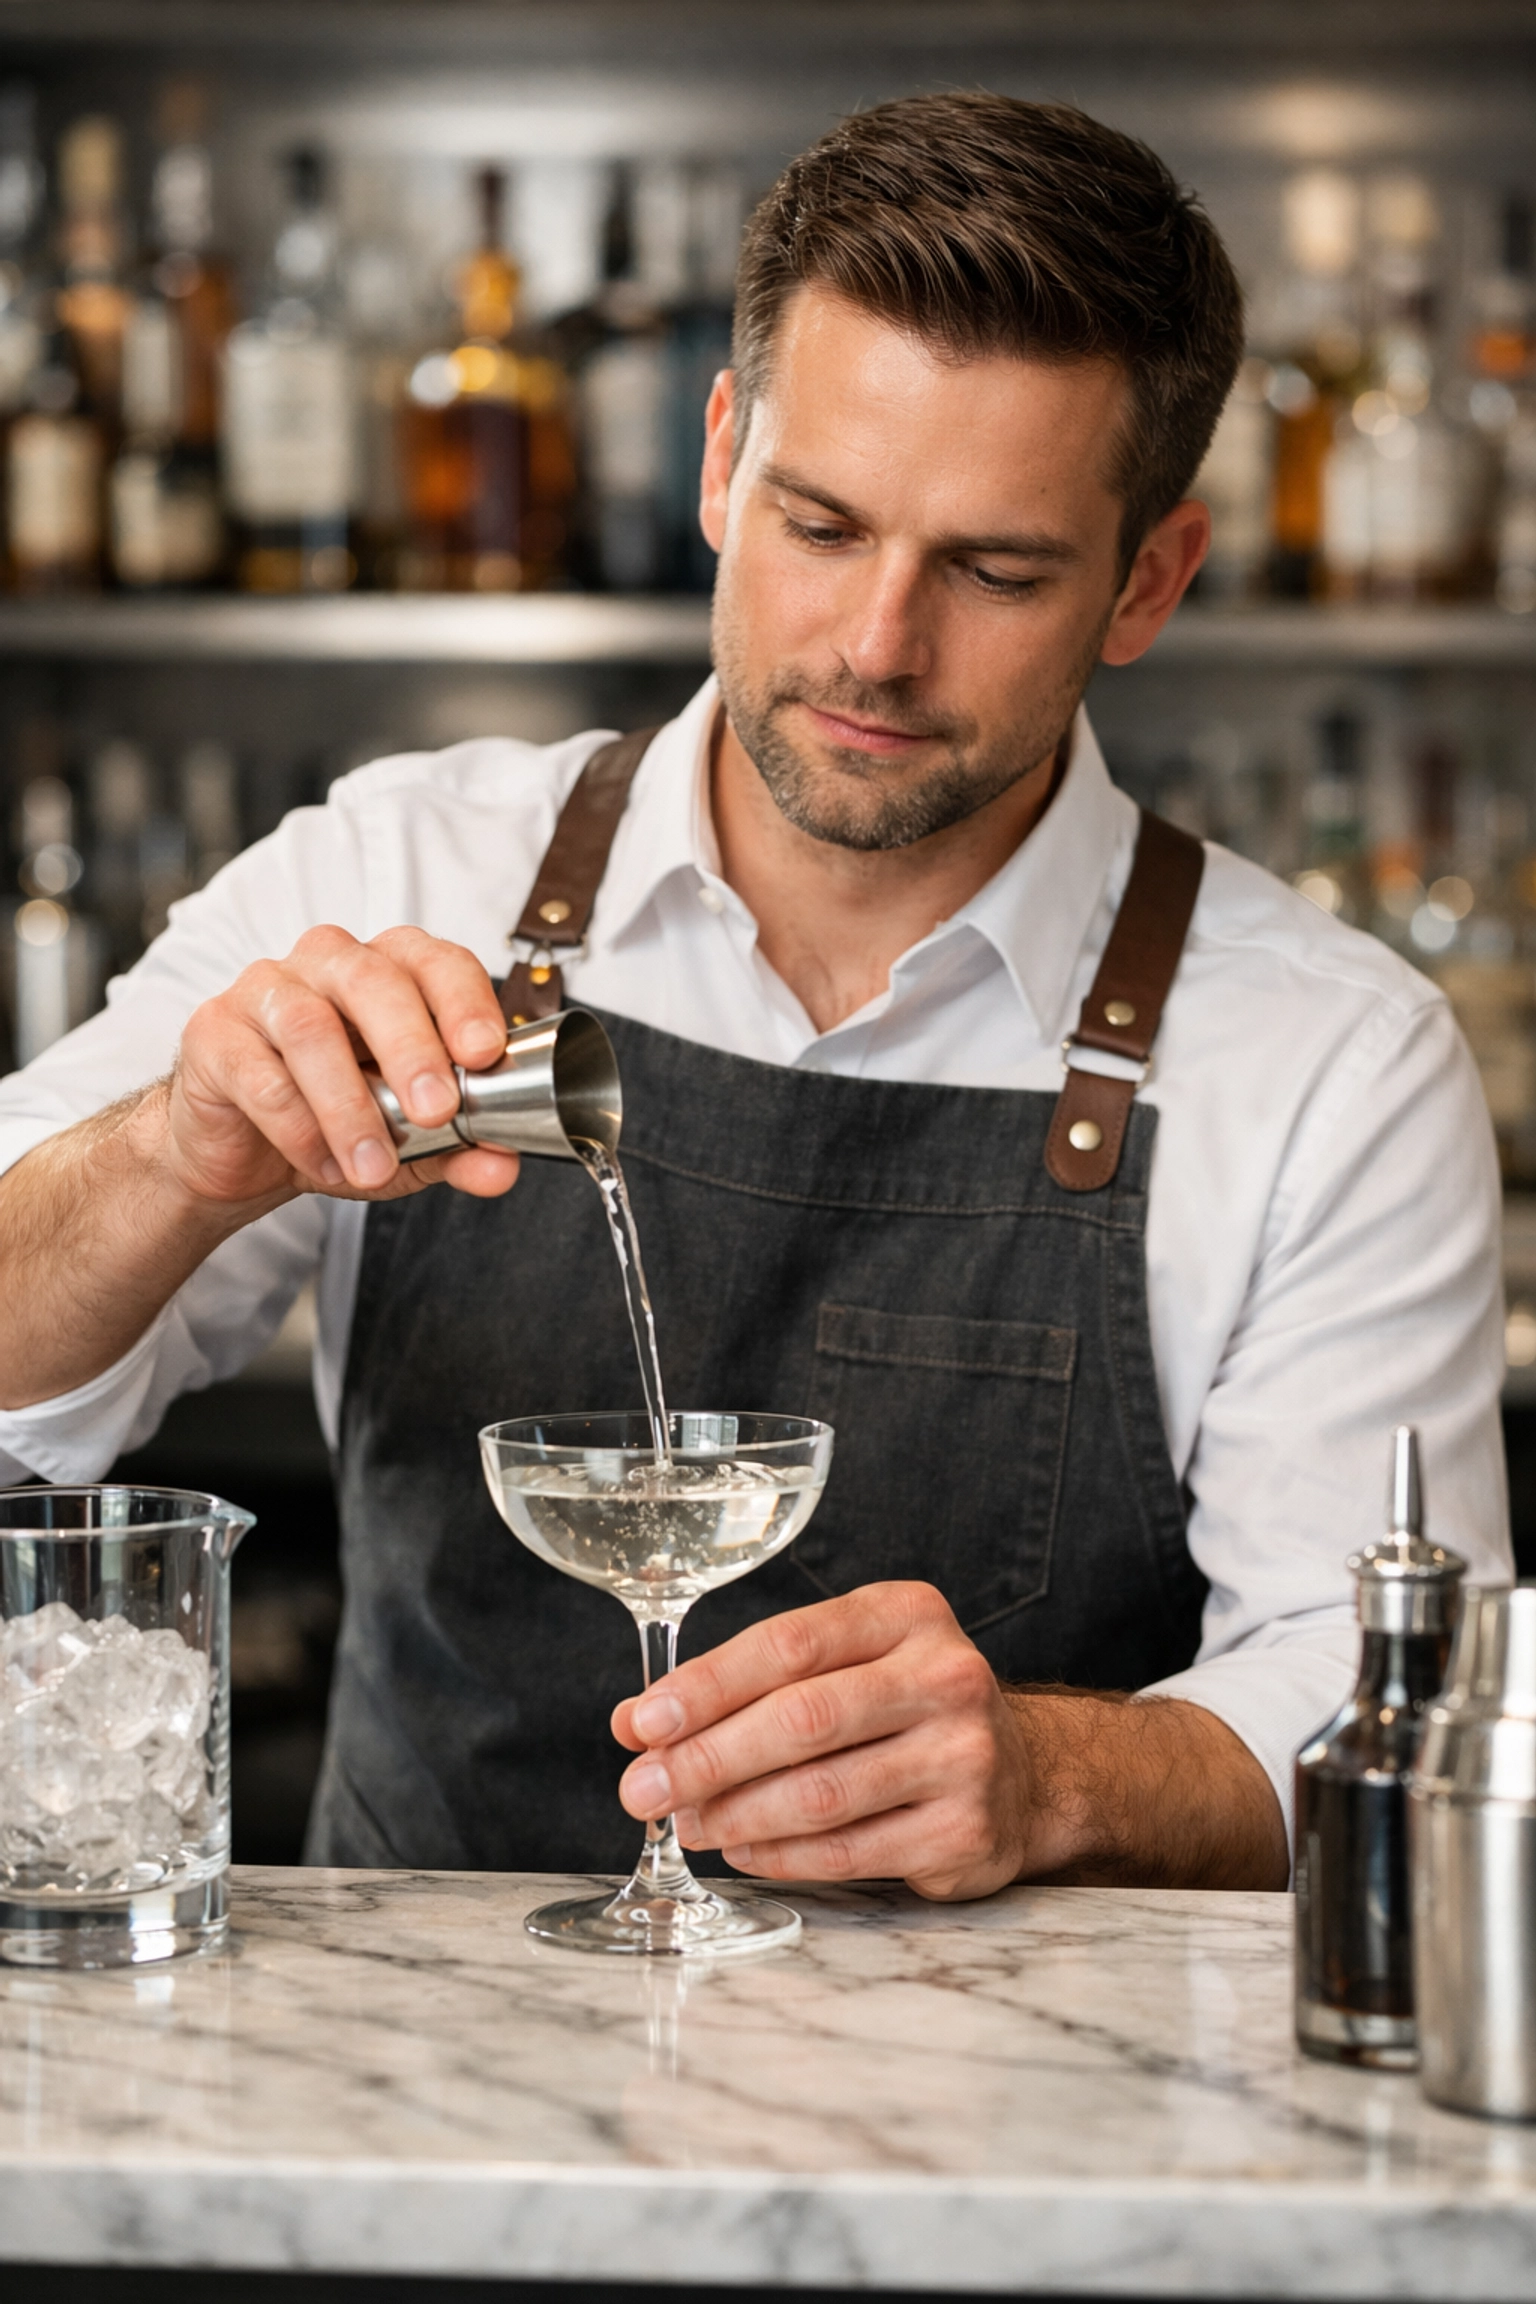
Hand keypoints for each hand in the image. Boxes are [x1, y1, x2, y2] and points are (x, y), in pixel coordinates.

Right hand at [163, 923, 519, 1208]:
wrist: (240, 1153)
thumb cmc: (332, 1122)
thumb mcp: (409, 1145)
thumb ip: (459, 1150)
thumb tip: (502, 1168)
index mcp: (389, 971)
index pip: (435, 960)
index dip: (465, 1000)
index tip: (484, 1053)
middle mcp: (328, 963)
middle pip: (372, 979)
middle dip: (412, 1047)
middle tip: (437, 1111)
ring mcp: (265, 990)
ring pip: (310, 1027)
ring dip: (350, 1105)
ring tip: (374, 1167)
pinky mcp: (214, 1032)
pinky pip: (259, 1073)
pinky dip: (297, 1127)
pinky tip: (322, 1163)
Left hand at [611, 1582, 1040, 1900]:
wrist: (1024, 1775)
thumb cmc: (906, 1707)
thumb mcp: (847, 1661)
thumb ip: (752, 1681)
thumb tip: (639, 1721)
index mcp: (907, 1615)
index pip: (789, 1645)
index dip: (707, 1685)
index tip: (643, 1720)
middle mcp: (945, 1677)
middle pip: (801, 1720)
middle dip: (706, 1759)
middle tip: (643, 1788)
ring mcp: (963, 1757)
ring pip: (821, 1795)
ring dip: (735, 1815)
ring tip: (687, 1822)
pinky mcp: (965, 1833)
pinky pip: (849, 1852)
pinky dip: (780, 1856)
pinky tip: (741, 1850)